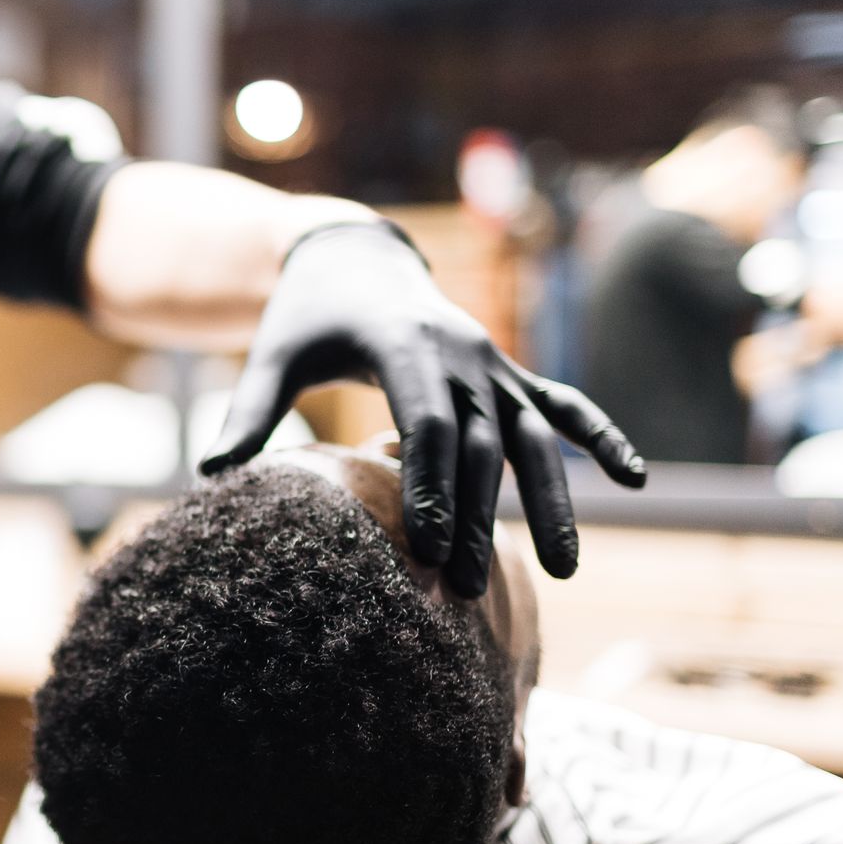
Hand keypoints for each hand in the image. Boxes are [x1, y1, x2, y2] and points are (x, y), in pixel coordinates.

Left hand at [200, 222, 645, 595]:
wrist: (352, 254)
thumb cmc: (304, 313)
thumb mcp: (271, 354)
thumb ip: (247, 412)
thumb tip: (208, 473)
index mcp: (402, 344)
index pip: (427, 422)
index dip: (431, 486)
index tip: (430, 549)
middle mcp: (460, 350)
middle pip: (478, 443)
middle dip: (477, 516)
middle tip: (470, 589)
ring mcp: (490, 359)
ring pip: (530, 434)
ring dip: (549, 499)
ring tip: (564, 570)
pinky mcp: (504, 370)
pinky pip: (560, 403)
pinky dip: (598, 435)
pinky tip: (634, 478)